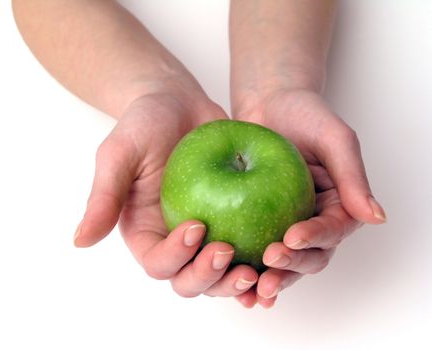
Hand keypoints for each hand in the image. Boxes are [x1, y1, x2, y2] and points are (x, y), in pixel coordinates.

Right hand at [73, 93, 258, 298]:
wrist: (178, 103)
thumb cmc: (144, 125)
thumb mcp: (119, 155)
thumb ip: (103, 197)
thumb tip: (80, 241)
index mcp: (146, 233)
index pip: (158, 263)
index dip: (176, 258)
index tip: (196, 228)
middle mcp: (175, 240)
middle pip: (190, 280)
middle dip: (209, 278)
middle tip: (230, 256)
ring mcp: (207, 234)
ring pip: (221, 274)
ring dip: (237, 280)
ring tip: (260, 269)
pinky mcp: (234, 220)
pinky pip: (248, 247)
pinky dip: (261, 259)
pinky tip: (279, 253)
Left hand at [233, 88, 385, 307]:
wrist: (267, 105)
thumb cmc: (303, 114)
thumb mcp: (334, 138)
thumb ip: (353, 177)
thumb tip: (377, 218)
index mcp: (335, 206)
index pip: (331, 231)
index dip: (315, 238)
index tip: (291, 236)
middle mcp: (311, 221)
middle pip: (309, 256)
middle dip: (292, 266)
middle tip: (270, 262)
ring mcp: (282, 225)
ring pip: (282, 263)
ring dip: (271, 278)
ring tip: (253, 286)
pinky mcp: (256, 225)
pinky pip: (252, 251)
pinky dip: (245, 269)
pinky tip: (230, 279)